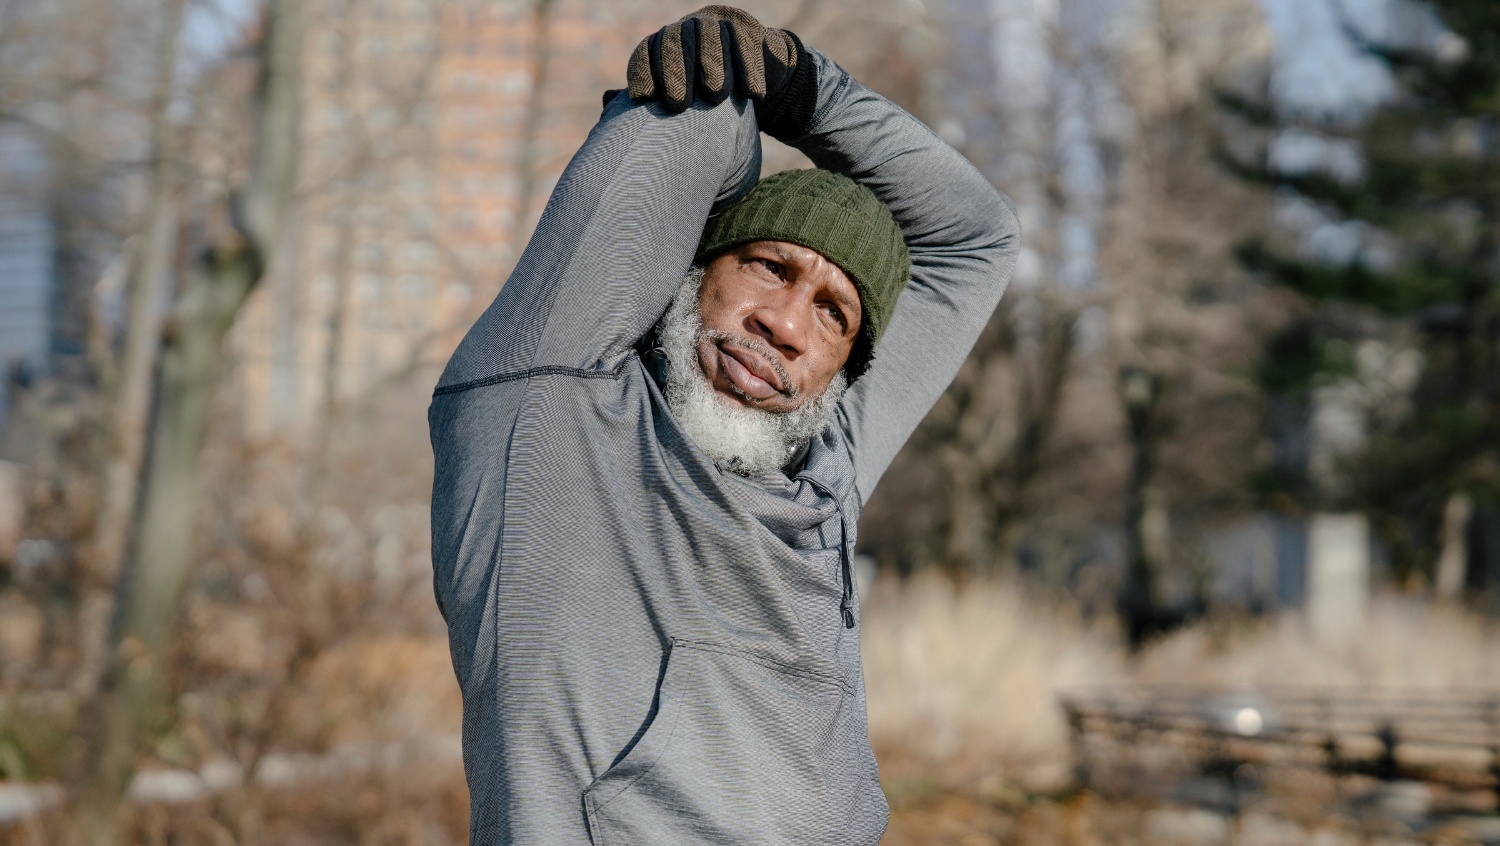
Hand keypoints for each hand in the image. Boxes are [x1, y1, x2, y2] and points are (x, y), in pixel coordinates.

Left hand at [627, 5, 816, 136]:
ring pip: (710, 37)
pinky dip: (748, 68)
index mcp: (663, 45)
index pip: (646, 52)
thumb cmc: (705, 92)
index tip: (643, 99)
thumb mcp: (677, 96)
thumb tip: (606, 101)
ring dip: (712, 66)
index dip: (642, 72)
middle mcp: (686, 30)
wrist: (753, 73)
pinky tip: (751, 94)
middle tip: (678, 105)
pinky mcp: (747, 29)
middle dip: (674, 72)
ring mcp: (716, 26)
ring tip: (715, 97)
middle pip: (674, 42)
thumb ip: (647, 97)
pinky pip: (745, 44)